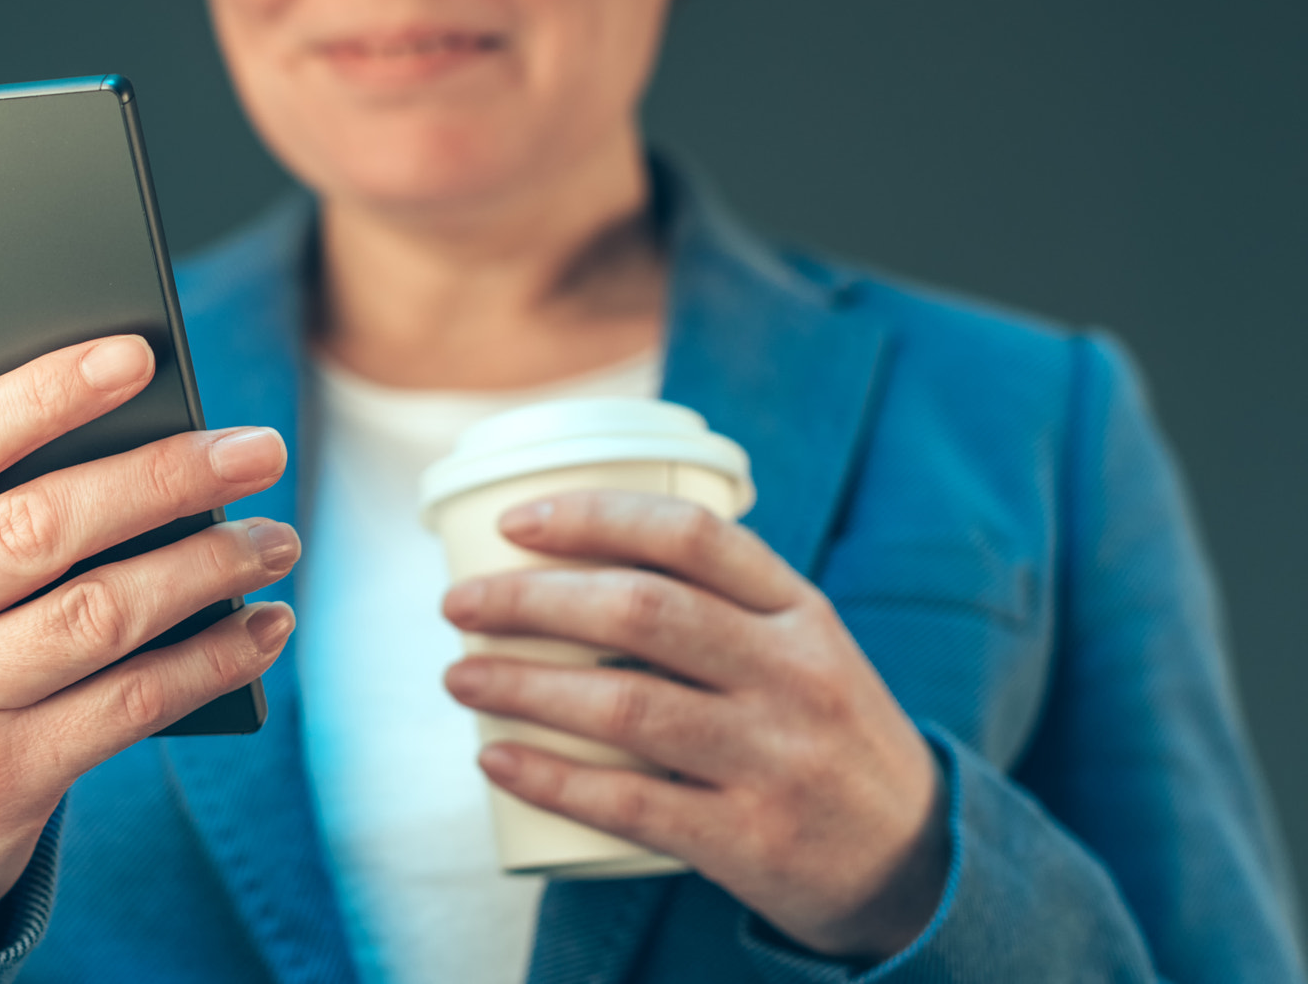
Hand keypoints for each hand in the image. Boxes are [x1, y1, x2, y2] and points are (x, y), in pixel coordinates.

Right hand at [0, 334, 299, 916]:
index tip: (140, 353)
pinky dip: (212, 659)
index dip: (47, 393)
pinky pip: (131, 703)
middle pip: (39, 527)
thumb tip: (138, 425)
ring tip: (273, 538)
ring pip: (99, 614)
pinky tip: (262, 627)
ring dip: (207, 566)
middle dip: (165, 478)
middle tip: (257, 449)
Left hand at [441, 491, 948, 962]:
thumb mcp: (804, 649)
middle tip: (459, 604)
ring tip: (460, 679)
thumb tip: (574, 552)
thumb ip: (720, 602)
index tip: (513, 522)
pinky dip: (551, 778)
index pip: (690, 535)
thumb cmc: (823, 734)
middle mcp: (793, 676)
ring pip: (623, 705)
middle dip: (530, 601)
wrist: (919, 862)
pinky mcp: (750, 840)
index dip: (592, 516)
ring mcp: (775, 760)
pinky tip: (496, 759)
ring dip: (522, 687)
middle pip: (640, 612)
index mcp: (802, 613)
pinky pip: (629, 804)